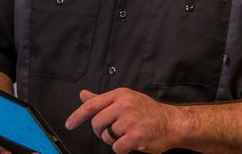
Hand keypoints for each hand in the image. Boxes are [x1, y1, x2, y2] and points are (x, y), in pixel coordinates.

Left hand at [65, 88, 182, 153]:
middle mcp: (124, 105)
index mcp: (121, 95)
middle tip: (115, 130)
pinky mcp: (135, 136)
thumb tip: (83, 95)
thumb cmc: (148, 112)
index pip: (92, 105)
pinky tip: (132, 142)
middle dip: (102, 131)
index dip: (77, 116)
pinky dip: (122, 148)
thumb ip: (103, 100)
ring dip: (114, 140)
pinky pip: (117, 147)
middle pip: (97, 123)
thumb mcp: (126, 99)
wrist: (172, 123)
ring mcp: (130, 120)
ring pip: (106, 136)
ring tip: (128, 134)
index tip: (69, 124)